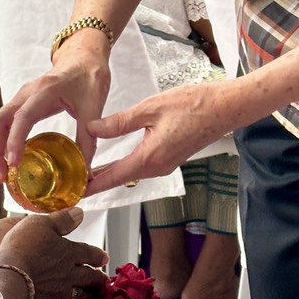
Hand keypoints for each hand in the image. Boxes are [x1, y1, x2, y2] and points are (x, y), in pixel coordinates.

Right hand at [0, 50, 110, 181]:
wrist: (84, 57)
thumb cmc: (89, 76)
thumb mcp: (94, 108)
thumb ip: (88, 140)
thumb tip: (86, 174)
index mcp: (45, 91)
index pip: (22, 117)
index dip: (14, 141)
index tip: (13, 164)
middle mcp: (27, 93)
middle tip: (1, 177)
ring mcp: (21, 98)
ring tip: (2, 174)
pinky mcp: (22, 104)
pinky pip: (4, 124)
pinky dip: (1, 142)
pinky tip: (8, 160)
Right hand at [0, 208, 107, 298]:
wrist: (10, 277)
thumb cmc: (23, 246)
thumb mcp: (41, 223)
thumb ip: (62, 219)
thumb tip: (80, 213)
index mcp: (68, 252)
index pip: (88, 253)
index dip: (98, 255)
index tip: (105, 258)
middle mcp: (69, 274)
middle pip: (89, 277)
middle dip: (98, 278)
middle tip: (105, 281)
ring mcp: (60, 294)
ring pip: (81, 297)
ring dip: (90, 298)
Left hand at [86, 81, 241, 193]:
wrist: (224, 108)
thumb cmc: (192, 105)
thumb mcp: (150, 109)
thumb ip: (120, 122)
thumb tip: (93, 129)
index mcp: (150, 157)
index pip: (114, 177)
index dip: (93, 185)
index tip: (75, 192)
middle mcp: (157, 167)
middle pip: (121, 179)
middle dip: (97, 182)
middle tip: (74, 181)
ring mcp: (165, 165)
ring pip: (131, 173)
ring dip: (111, 174)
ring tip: (88, 172)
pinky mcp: (171, 158)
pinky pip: (142, 167)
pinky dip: (125, 167)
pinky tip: (114, 160)